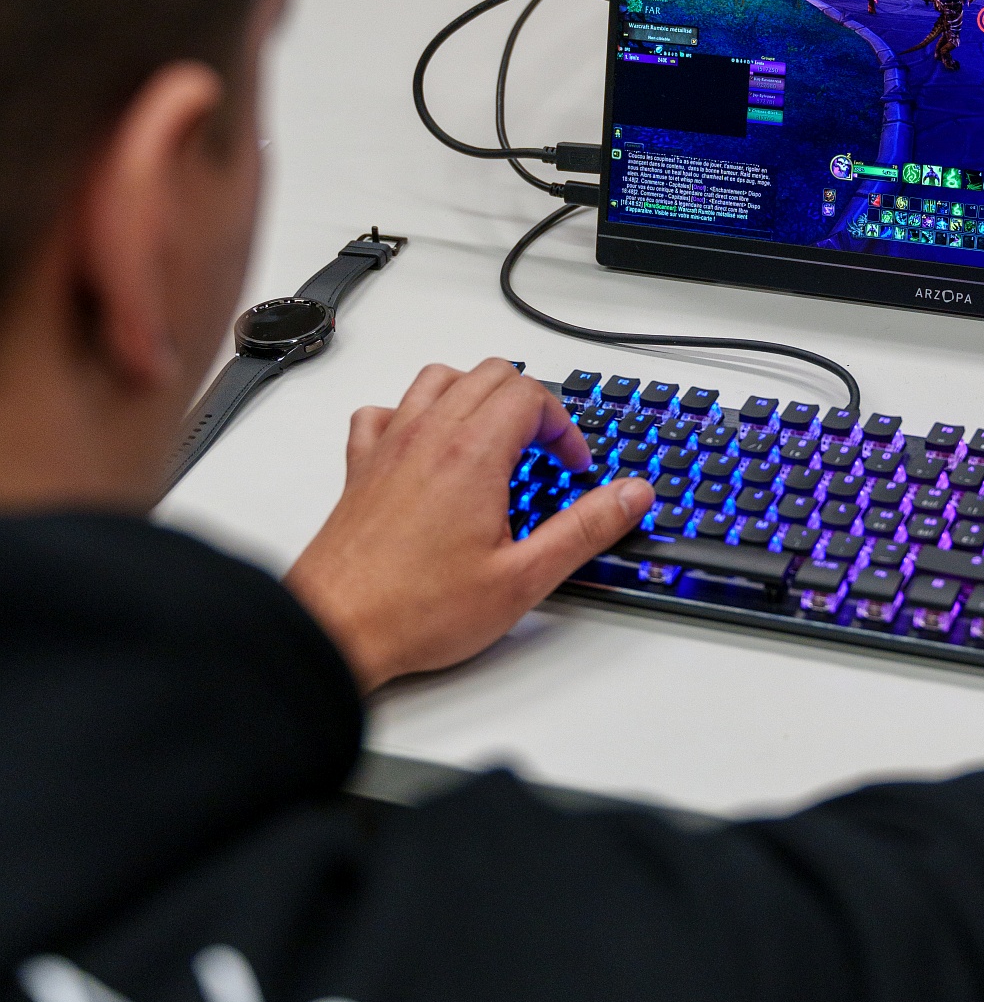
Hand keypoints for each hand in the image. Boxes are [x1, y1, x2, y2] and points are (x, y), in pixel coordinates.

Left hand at [285, 358, 651, 690]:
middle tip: (544, 452)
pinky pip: (384, 411)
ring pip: (439, 379)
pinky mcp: (361, 467)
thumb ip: (583, 529)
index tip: (572, 467)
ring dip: (475, 395)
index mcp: (473, 454)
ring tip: (496, 437)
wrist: (335, 628)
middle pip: (490, 374)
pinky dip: (411, 413)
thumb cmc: (414, 610)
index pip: (531, 397)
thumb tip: (630, 495)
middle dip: (529, 404)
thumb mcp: (523, 579)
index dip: (563, 428)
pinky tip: (426, 446)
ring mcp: (390, 446)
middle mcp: (429, 436)